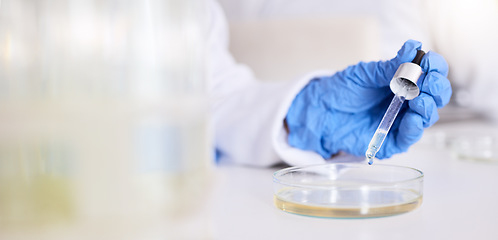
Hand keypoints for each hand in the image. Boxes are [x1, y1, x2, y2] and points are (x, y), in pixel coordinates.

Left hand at [285, 40, 451, 158]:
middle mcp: (408, 102)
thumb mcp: (364, 74)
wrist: (320, 111)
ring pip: (426, 117)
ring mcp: (401, 121)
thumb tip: (413, 46)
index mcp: (404, 82)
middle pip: (435, 96)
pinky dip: (414, 129)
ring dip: (427, 108)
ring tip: (419, 100)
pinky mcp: (391, 141)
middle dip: (436, 88)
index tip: (431, 63)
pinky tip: (413, 119)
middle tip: (428, 83)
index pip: (430, 74)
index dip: (435, 68)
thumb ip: (389, 66)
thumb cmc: (342, 91)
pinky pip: (409, 138)